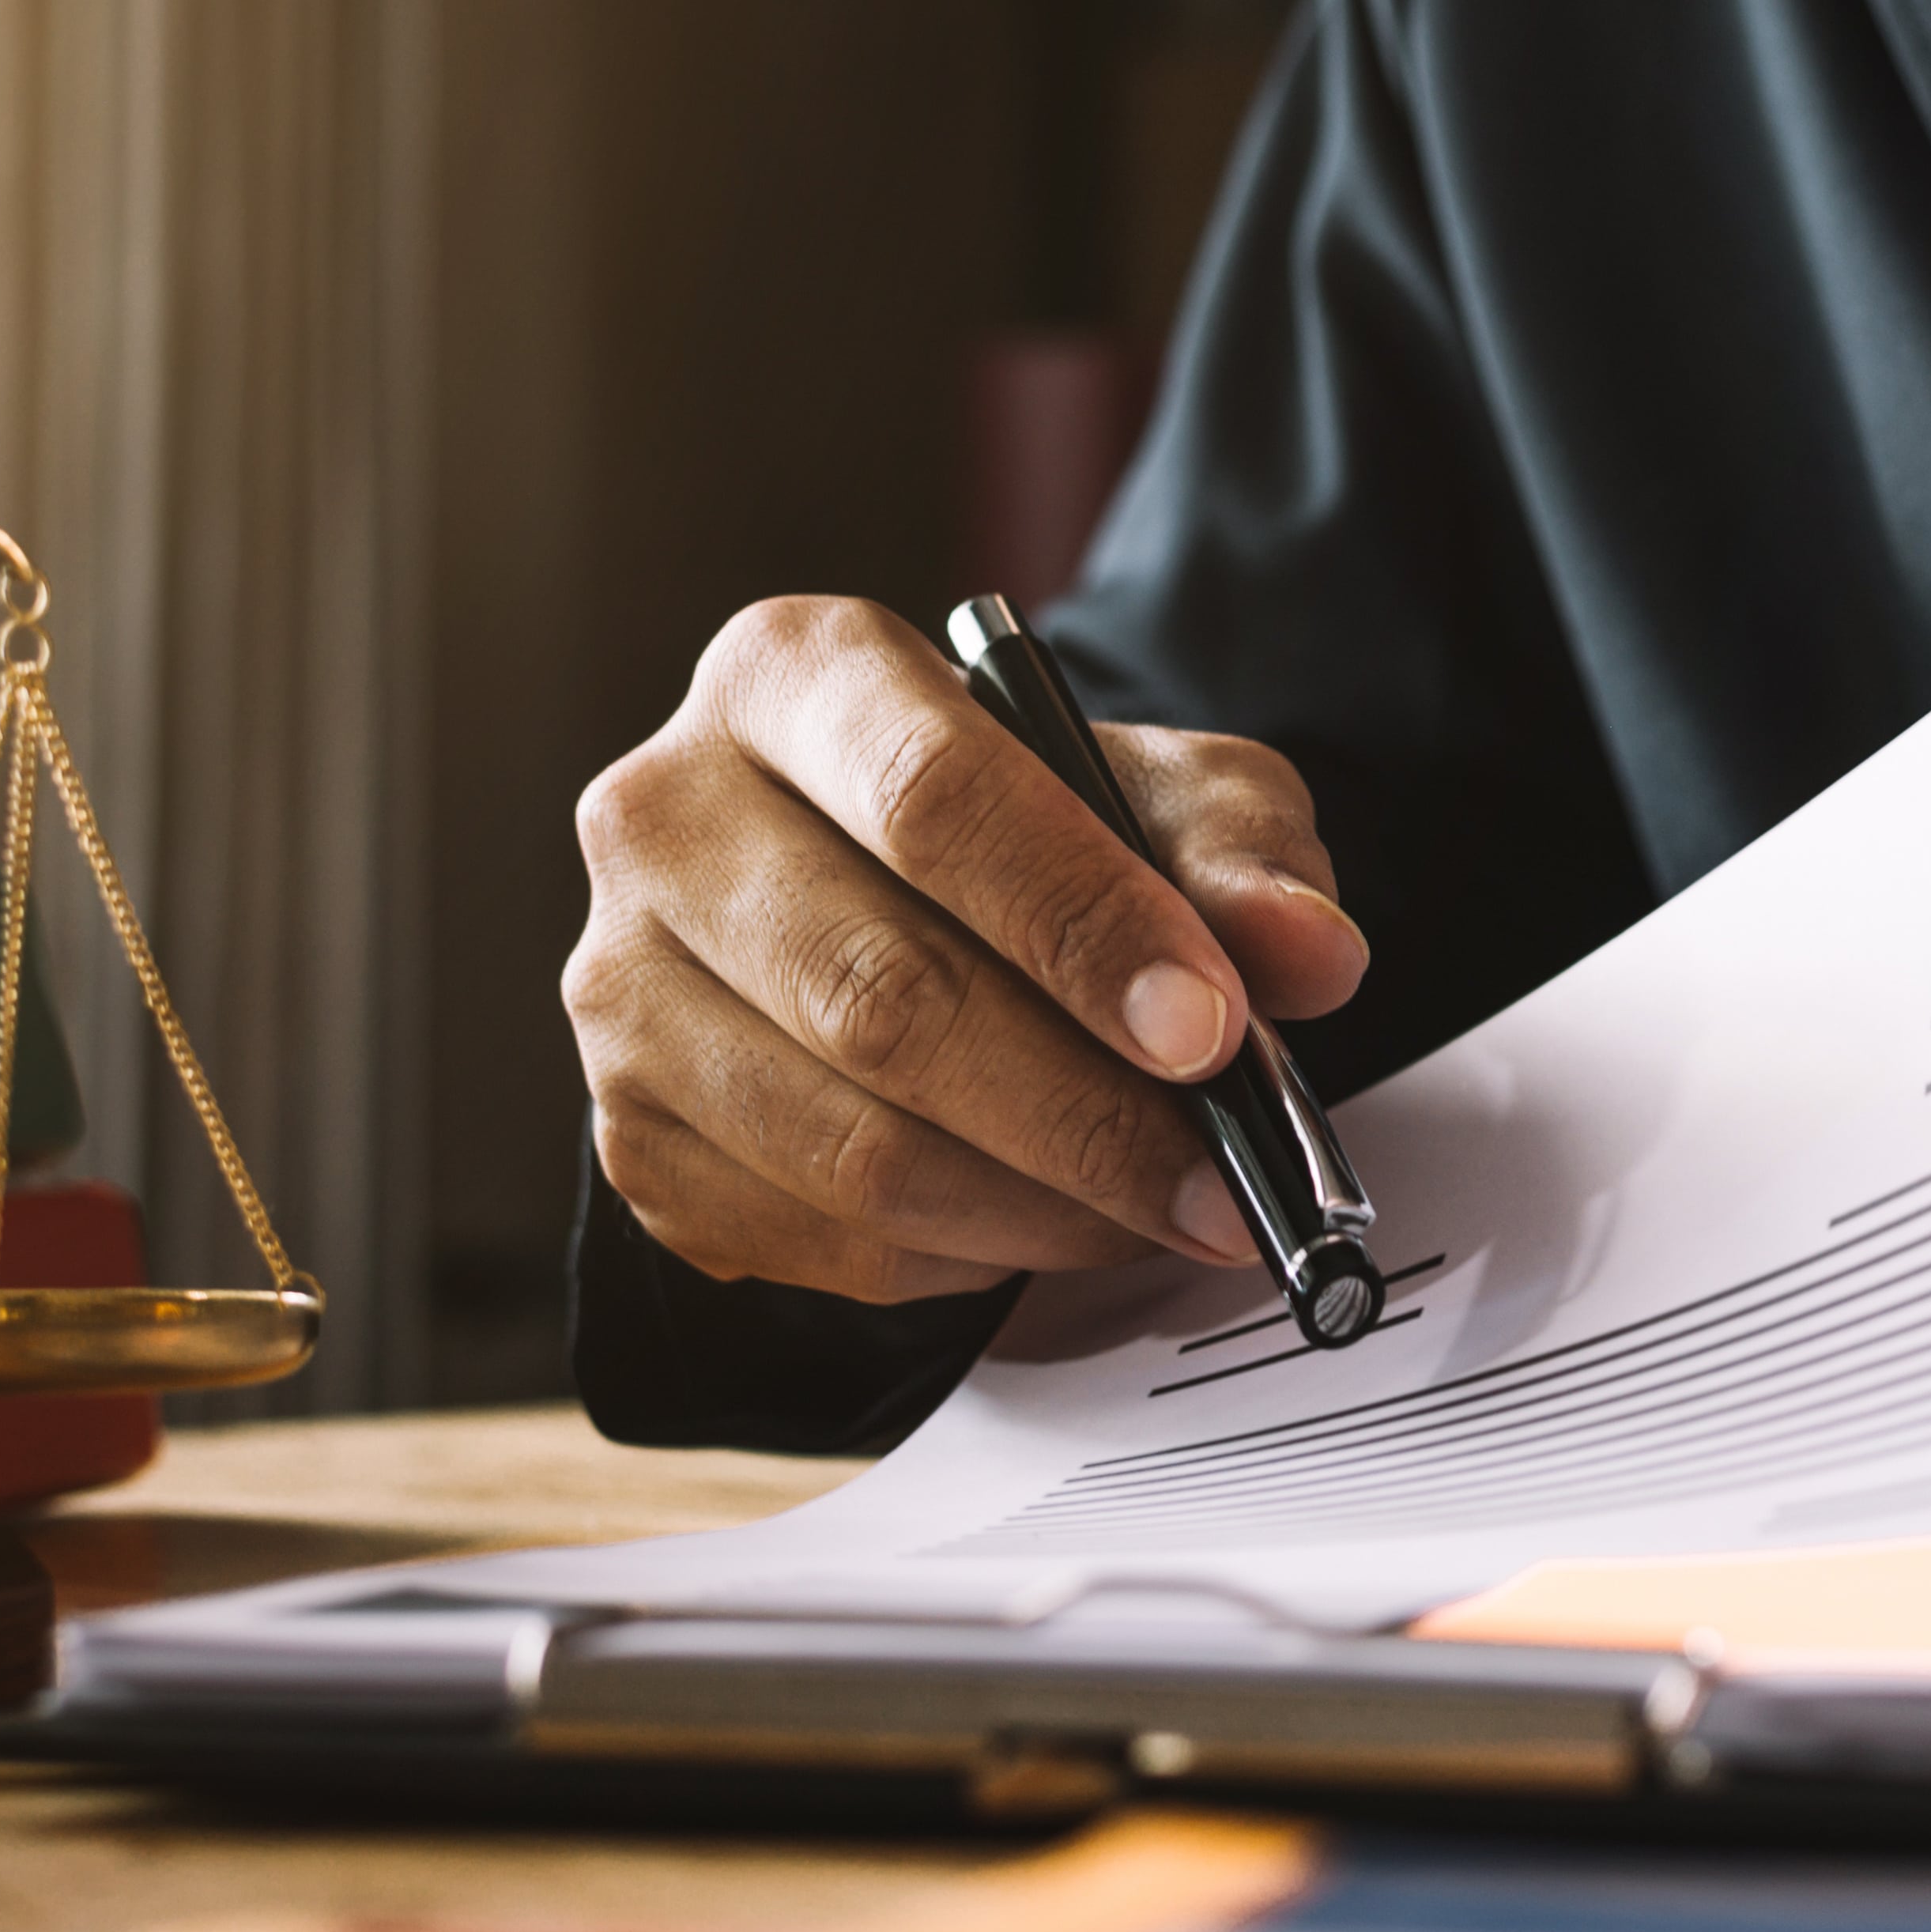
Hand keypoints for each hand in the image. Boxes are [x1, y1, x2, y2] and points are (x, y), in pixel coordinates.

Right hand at [565, 597, 1367, 1301]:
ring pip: (848, 1145)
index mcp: (792, 676)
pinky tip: (1054, 1222)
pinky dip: (966, 1255)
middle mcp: (665, 814)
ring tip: (1172, 1211)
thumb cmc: (1028, 830)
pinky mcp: (631, 1131)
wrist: (900, 905)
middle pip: (881, 996)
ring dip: (1041, 1206)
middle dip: (1084, 1111)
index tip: (1210, 1033)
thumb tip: (1309, 952)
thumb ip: (1242, 855)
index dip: (1082, 927)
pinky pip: (818, 1236)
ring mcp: (621, 983)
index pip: (933, 800)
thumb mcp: (1163, 795)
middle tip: (1225, 1176)